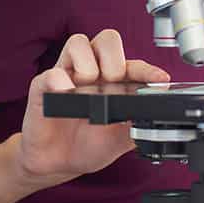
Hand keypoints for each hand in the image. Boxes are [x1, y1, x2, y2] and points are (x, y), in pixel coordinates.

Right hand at [18, 29, 167, 184]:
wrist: (59, 164)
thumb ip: (141, 122)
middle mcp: (92, 72)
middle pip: (107, 39)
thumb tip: (159, 113)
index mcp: (114, 82)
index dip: (148, 70)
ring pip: (78, 42)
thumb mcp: (123, 139)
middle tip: (113, 84)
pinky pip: (51, 72)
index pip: (133, 64)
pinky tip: (66, 93)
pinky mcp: (44, 86)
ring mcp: (67, 76)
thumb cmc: (90, 146)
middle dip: (115, 61)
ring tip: (87, 91)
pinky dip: (60, 80)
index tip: (160, 80)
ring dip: (88, 66)